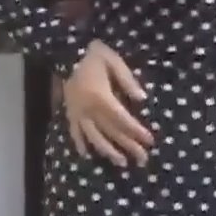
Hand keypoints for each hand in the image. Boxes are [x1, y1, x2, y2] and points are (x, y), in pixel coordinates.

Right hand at [63, 40, 151, 167]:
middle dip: (128, 146)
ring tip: (121, 163)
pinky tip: (87, 155)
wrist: (66, 51)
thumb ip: (127, 80)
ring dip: (108, 151)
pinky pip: (74, 132)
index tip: (150, 141)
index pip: (122, 119)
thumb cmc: (93, 55)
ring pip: (94, 137)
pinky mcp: (69, 113)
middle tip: (143, 160)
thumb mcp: (114, 61)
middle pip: (111, 132)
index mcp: (100, 97)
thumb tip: (141, 98)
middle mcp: (88, 110)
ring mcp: (77, 113)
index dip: (136, 131)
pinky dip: (80, 144)